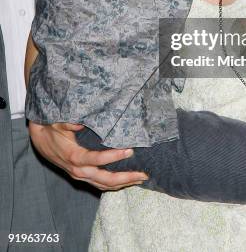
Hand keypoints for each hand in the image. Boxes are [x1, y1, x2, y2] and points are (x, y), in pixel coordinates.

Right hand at [29, 121, 148, 190]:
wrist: (40, 139)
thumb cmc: (52, 128)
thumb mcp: (59, 122)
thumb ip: (70, 123)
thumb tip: (82, 123)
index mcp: (74, 156)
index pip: (97, 159)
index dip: (114, 157)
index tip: (129, 151)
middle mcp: (78, 170)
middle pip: (104, 179)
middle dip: (125, 178)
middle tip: (143, 174)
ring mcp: (80, 175)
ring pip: (103, 185)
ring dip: (123, 184)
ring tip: (140, 179)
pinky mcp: (81, 176)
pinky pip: (99, 185)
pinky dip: (113, 185)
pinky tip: (125, 182)